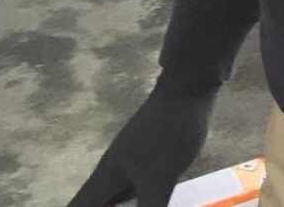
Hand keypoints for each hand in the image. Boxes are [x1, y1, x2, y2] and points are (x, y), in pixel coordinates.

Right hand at [67, 74, 215, 206]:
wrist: (188, 89)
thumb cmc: (168, 133)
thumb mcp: (159, 179)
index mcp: (106, 176)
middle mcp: (113, 171)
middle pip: (95, 203)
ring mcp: (131, 163)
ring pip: (116, 198)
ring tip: (132, 206)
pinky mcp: (149, 158)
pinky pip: (136, 190)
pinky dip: (138, 202)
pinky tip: (155, 203)